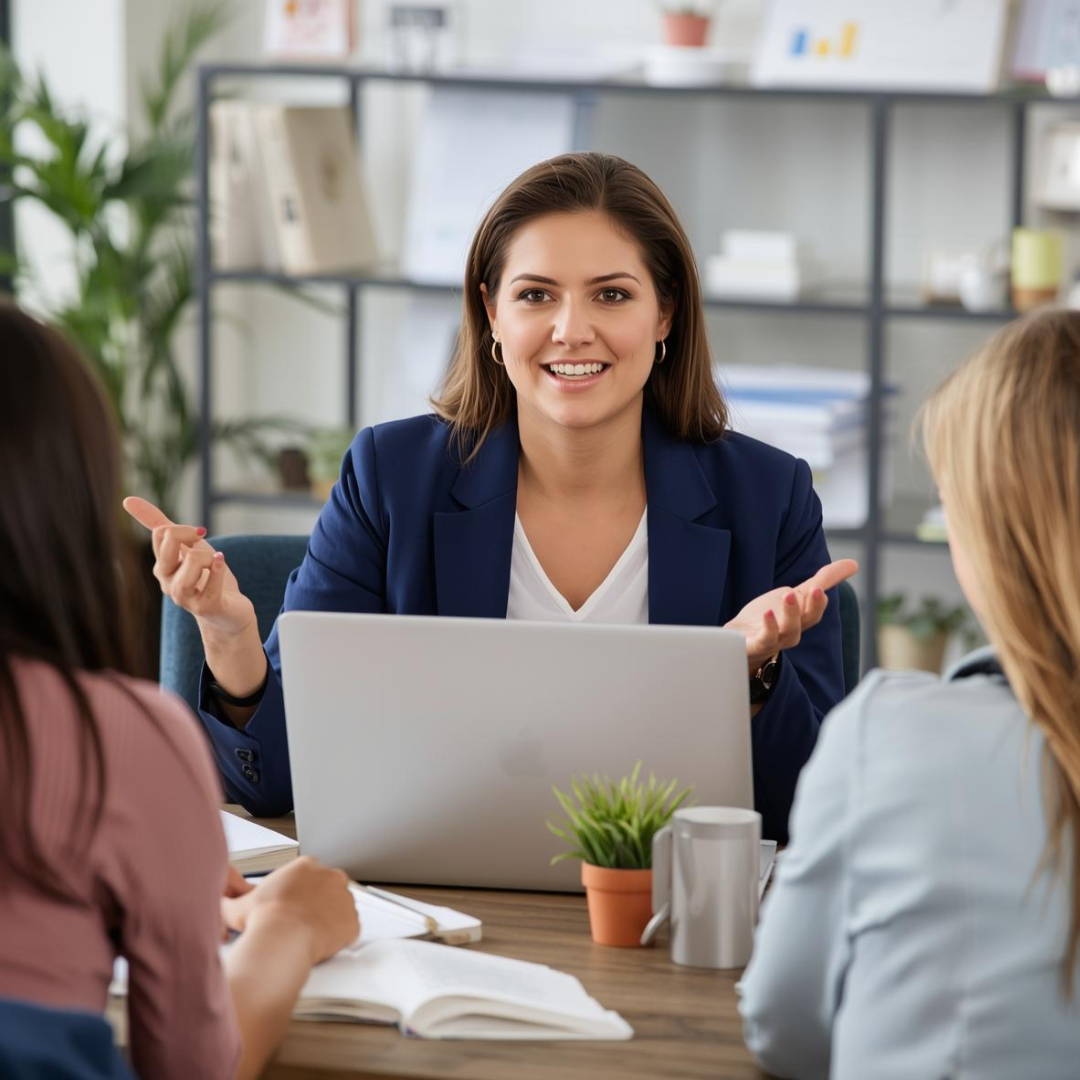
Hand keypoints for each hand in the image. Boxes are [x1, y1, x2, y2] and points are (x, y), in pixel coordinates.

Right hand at [123, 496, 255, 639]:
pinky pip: (210, 585)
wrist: (229, 609)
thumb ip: (158, 524)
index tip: (198, 534)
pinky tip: (221, 560)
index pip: (161, 534)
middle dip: (189, 536)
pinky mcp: (207, 607)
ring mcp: (186, 598)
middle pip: (169, 548)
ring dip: (207, 555)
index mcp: (162, 566)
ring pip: (190, 564)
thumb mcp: (185, 545)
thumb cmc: (204, 575)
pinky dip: (217, 569)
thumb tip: (127, 499)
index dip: (183, 528)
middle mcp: (168, 583)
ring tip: (215, 559)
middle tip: (205, 542)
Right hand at [220, 856, 358, 964]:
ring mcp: (345, 898)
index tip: (293, 906)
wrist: (283, 939)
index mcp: (306, 866)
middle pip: (328, 888)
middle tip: (301, 921)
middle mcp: (331, 876)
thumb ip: (231, 900)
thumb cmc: (264, 920)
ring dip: (329, 918)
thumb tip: (219, 901)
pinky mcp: (353, 920)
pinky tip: (322, 943)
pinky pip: (348, 928)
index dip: (300, 893)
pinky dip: (339, 936)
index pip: (309, 876)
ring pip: (340, 907)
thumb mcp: (239, 905)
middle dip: (317, 903)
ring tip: (310, 934)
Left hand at [725, 559, 858, 674]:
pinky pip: (765, 639)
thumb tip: (855, 564)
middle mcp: (792, 631)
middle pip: (807, 620)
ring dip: (791, 613)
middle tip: (815, 589)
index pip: (815, 610)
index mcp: (802, 618)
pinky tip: (767, 612)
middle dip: (813, 606)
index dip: (818, 600)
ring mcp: (774, 639)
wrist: (743, 641)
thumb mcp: (797, 595)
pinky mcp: (755, 645)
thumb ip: (824, 580)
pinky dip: (769, 627)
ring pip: (788, 630)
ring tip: (789, 595)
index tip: (820, 587)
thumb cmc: (773, 617)